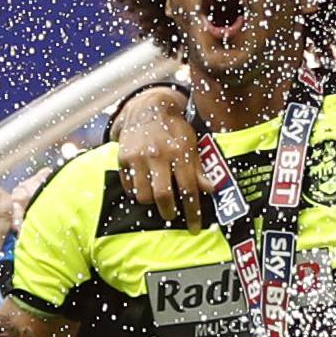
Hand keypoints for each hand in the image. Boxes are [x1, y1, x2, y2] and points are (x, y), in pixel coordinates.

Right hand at [112, 86, 206, 229]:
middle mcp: (158, 155)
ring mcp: (138, 157)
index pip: (188, 189)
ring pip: (143, 195)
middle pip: (163, 196)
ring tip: (157, 198)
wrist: (147, 109)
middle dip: (169, 212)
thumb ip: (199, 168)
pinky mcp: (123, 159)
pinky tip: (144, 188)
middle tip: (172, 214)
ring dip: (152, 202)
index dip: (192, 212)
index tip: (195, 228)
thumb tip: (211, 189)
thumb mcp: (191, 143)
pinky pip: (129, 187)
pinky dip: (137, 193)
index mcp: (179, 152)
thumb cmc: (174, 128)